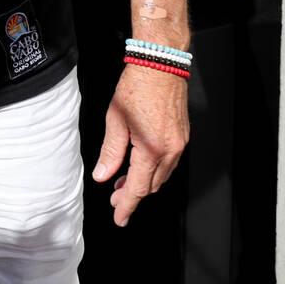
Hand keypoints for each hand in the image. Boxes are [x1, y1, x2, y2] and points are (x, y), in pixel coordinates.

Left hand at [93, 65, 189, 226]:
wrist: (160, 65)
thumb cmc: (136, 87)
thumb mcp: (115, 119)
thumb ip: (110, 151)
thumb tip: (102, 175)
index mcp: (151, 149)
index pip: (137, 188)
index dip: (126, 206)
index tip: (119, 218)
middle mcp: (170, 151)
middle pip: (150, 186)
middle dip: (131, 195)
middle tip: (114, 199)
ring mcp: (179, 145)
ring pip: (161, 176)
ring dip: (142, 183)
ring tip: (122, 184)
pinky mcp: (182, 137)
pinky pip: (168, 164)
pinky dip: (153, 171)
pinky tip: (139, 166)